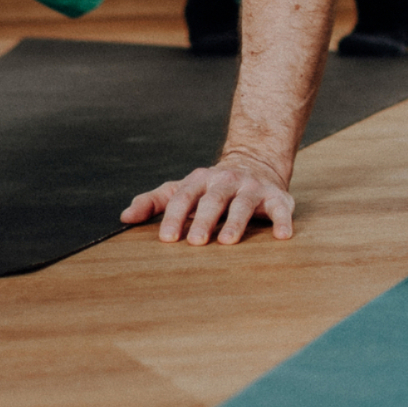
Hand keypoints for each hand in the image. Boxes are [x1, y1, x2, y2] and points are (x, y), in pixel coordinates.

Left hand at [120, 153, 295, 244]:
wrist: (254, 164)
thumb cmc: (209, 188)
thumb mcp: (181, 190)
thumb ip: (153, 202)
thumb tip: (124, 218)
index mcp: (199, 180)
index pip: (184, 197)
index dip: (175, 217)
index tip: (167, 239)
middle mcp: (225, 181)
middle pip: (213, 200)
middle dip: (204, 220)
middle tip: (196, 242)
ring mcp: (251, 188)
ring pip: (242, 204)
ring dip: (235, 222)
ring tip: (228, 242)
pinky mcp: (276, 197)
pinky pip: (279, 209)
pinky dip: (282, 221)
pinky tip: (283, 236)